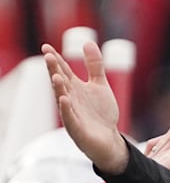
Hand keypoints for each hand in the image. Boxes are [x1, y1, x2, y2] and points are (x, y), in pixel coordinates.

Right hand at [41, 42, 126, 173]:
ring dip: (58, 88)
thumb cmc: (101, 113)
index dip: (56, 60)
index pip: (63, 71)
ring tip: (56, 76)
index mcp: (75, 88)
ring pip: (62, 99)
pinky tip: (64, 99)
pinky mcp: (77, 129)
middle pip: (61, 83)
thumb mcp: (100, 85)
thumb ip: (94, 66)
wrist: (109, 140)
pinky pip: (70, 118)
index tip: (47, 47)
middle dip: (54, 70)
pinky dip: (66, 109)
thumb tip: (88, 42)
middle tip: (49, 56)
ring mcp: (72, 114)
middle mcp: (70, 99)